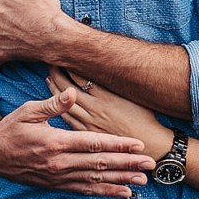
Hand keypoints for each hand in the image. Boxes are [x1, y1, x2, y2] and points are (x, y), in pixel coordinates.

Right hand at [0, 87, 154, 197]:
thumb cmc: (10, 128)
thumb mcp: (28, 110)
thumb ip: (53, 104)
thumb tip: (72, 92)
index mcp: (55, 142)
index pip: (93, 144)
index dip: (118, 145)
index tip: (138, 145)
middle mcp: (59, 163)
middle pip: (100, 164)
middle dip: (127, 164)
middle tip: (150, 164)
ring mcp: (58, 177)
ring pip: (96, 180)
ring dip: (121, 180)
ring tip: (142, 181)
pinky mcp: (56, 185)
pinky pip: (85, 191)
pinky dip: (105, 193)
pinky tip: (123, 193)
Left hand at [46, 67, 173, 159]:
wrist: (149, 145)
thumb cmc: (145, 118)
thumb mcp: (134, 95)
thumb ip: (117, 81)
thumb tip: (107, 65)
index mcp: (107, 96)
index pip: (82, 76)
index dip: (71, 64)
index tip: (64, 53)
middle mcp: (96, 108)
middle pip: (69, 88)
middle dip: (59, 73)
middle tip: (50, 61)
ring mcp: (90, 121)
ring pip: (66, 103)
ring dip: (56, 89)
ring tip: (49, 76)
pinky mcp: (88, 133)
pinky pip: (69, 118)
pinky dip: (60, 107)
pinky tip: (55, 100)